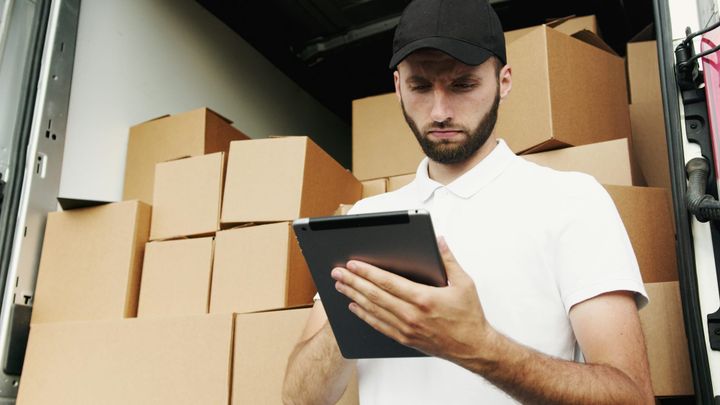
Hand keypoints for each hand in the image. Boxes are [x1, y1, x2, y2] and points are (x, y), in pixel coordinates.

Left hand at [331, 237, 491, 361]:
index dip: (367, 272)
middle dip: (353, 282)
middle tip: (337, 273)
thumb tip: (439, 241)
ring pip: (373, 310)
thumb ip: (448, 260)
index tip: (352, 264)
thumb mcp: (464, 283)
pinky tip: (354, 307)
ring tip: (340, 286)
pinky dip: (364, 315)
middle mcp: (411, 315)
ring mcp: (406, 329)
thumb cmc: (469, 317)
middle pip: (375, 295)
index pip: (388, 282)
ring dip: (354, 297)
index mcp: (424, 298)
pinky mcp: (405, 339)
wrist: (473, 348)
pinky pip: (379, 325)